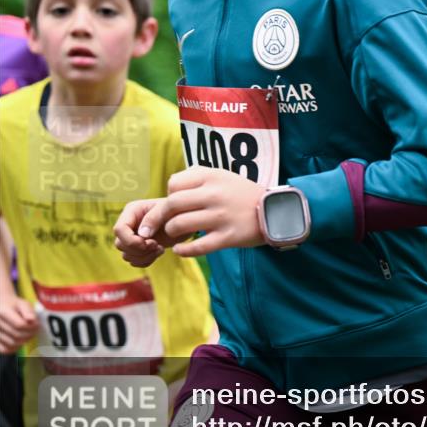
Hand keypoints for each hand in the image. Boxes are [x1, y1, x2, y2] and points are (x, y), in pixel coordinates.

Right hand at [0, 296, 37, 353]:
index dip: (32, 327)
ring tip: (28, 335)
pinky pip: (4, 349)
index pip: (20, 325)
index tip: (37, 325)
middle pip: (17, 335)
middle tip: (34, 331)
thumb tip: (32, 320)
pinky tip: (19, 341)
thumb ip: (28, 311)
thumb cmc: (13, 305)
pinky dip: (15, 348)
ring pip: (12, 344)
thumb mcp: (22, 303)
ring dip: (24, 341)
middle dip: (30, 334)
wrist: (0, 306)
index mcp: (3, 312)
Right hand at [115, 198, 185, 267]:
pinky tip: (159, 252)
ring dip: (144, 256)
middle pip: (120, 245)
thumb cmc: (177, 211)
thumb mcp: (167, 210)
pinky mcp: (137, 248)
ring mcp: (132, 237)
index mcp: (132, 211)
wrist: (185, 222)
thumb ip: (153, 218)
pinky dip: (146, 261)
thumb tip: (141, 235)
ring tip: (160, 248)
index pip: (119, 230)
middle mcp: (128, 224)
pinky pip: (134, 261)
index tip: (151, 242)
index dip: (132, 240)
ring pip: (126, 255)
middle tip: (158, 245)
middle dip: (140, 250)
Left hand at [137, 167, 265, 257]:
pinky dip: (183, 251)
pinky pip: (197, 247)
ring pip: (179, 226)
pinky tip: (180, 250)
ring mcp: (221, 217)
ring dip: (170, 233)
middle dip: (156, 219)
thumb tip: (169, 191)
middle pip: (171, 205)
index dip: (168, 196)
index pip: (173, 184)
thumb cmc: (244, 194)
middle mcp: (214, 195)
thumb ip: (196, 178)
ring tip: (174, 236)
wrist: (277, 211)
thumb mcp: (223, 176)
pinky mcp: (228, 237)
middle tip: (149, 229)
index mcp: (212, 176)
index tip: (173, 205)